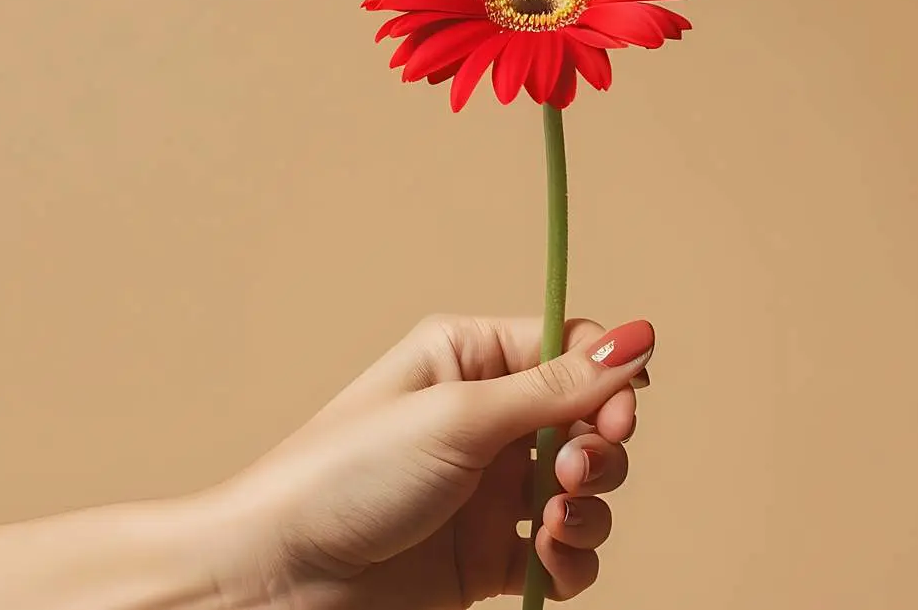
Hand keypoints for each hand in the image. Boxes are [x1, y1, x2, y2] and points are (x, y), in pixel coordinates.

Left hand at [198, 314, 655, 608]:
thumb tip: (640, 338)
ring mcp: (488, 491)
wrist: (278, 580)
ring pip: (585, 489)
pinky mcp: (488, 557)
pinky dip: (572, 559)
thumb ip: (556, 387)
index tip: (618, 412)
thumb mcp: (457, 418)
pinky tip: (550, 560)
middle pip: (588, 420)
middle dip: (600, 446)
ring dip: (591, 505)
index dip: (606, 377)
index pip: (570, 347)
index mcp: (468, 359)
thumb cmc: (344, 477)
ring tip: (556, 519)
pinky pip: (564, 553)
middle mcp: (484, 419)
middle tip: (574, 470)